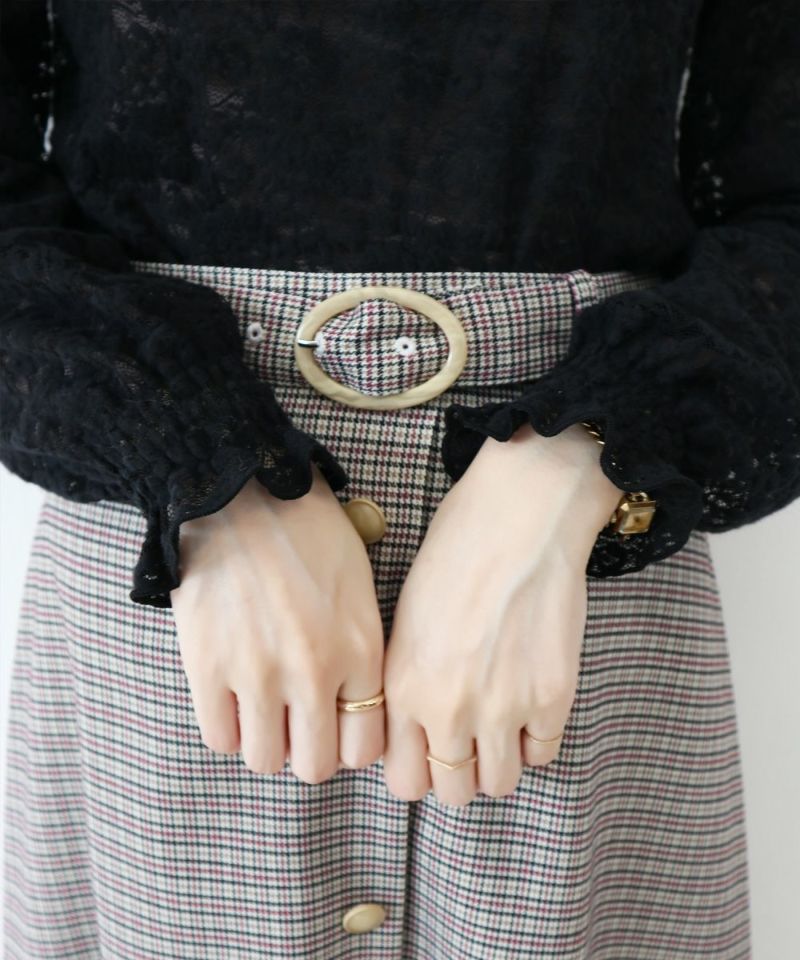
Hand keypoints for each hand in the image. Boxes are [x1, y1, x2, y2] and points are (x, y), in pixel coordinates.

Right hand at [170, 464, 384, 783]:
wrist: (239, 489)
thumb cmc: (305, 524)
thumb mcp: (358, 578)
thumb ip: (363, 642)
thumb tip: (357, 688)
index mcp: (360, 649)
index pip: (367, 746)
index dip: (351, 742)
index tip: (337, 726)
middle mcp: (315, 673)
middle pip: (316, 765)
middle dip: (308, 751)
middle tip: (297, 725)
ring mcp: (258, 674)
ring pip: (265, 760)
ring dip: (265, 743)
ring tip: (262, 711)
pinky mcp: (208, 668)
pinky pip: (219, 738)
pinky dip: (227, 728)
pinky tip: (232, 698)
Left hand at [381, 422, 622, 806]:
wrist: (519, 518)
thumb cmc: (455, 551)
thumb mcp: (405, 616)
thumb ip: (406, 679)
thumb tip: (417, 721)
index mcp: (403, 688)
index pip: (403, 780)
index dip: (417, 768)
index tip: (429, 751)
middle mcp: (449, 710)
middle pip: (451, 793)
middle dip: (457, 773)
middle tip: (467, 741)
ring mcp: (503, 710)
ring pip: (499, 784)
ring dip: (498, 762)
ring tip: (501, 724)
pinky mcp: (552, 698)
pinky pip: (543, 754)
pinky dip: (535, 738)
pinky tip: (530, 702)